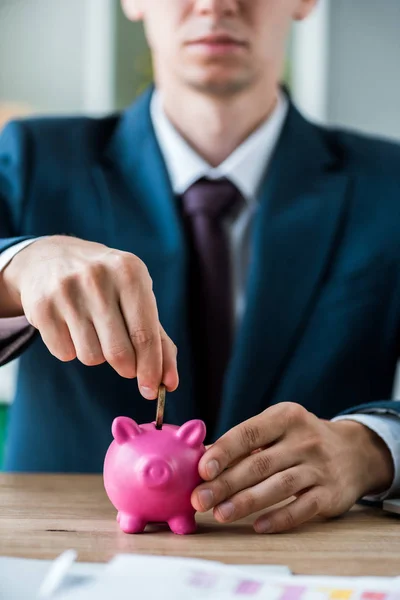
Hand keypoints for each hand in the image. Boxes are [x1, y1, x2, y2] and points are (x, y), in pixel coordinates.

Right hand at [2, 235, 177, 397]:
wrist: (50, 259)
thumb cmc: (107, 286)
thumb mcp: (137, 299)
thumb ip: (158, 341)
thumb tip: (170, 383)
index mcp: (130, 272)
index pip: (145, 334)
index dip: (151, 368)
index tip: (152, 390)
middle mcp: (98, 277)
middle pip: (119, 353)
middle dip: (127, 368)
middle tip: (125, 364)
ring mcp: (66, 290)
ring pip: (91, 358)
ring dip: (96, 355)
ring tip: (93, 330)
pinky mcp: (41, 306)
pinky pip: (64, 354)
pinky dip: (71, 349)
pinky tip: (69, 326)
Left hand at [192, 403, 393, 532]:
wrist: (354, 451)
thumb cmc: (299, 440)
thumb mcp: (277, 428)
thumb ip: (245, 443)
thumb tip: (201, 460)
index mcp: (285, 417)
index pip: (249, 433)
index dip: (224, 452)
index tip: (202, 470)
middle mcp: (304, 439)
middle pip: (260, 463)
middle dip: (226, 483)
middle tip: (200, 499)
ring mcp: (319, 467)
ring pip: (279, 486)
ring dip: (246, 502)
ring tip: (220, 514)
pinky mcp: (331, 494)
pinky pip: (303, 508)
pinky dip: (279, 518)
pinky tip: (258, 526)